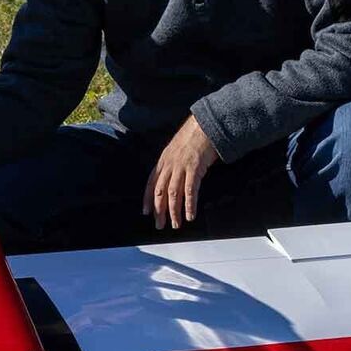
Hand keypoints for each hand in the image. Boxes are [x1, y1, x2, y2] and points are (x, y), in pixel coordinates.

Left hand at [144, 115, 219, 230]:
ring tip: (176, 224)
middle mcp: (169, 165)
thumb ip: (172, 165)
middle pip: (160, 192)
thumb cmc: (192, 138)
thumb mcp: (176, 151)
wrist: (204, 126)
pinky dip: (189, 205)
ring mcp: (181, 167)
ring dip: (174, 212)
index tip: (146, 212)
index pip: (151, 183)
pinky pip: (190, 191)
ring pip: (173, 194)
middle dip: (159, 211)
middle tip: (160, 225)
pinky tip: (190, 215)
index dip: (148, 199)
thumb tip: (171, 179)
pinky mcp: (194, 169)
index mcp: (163, 161)